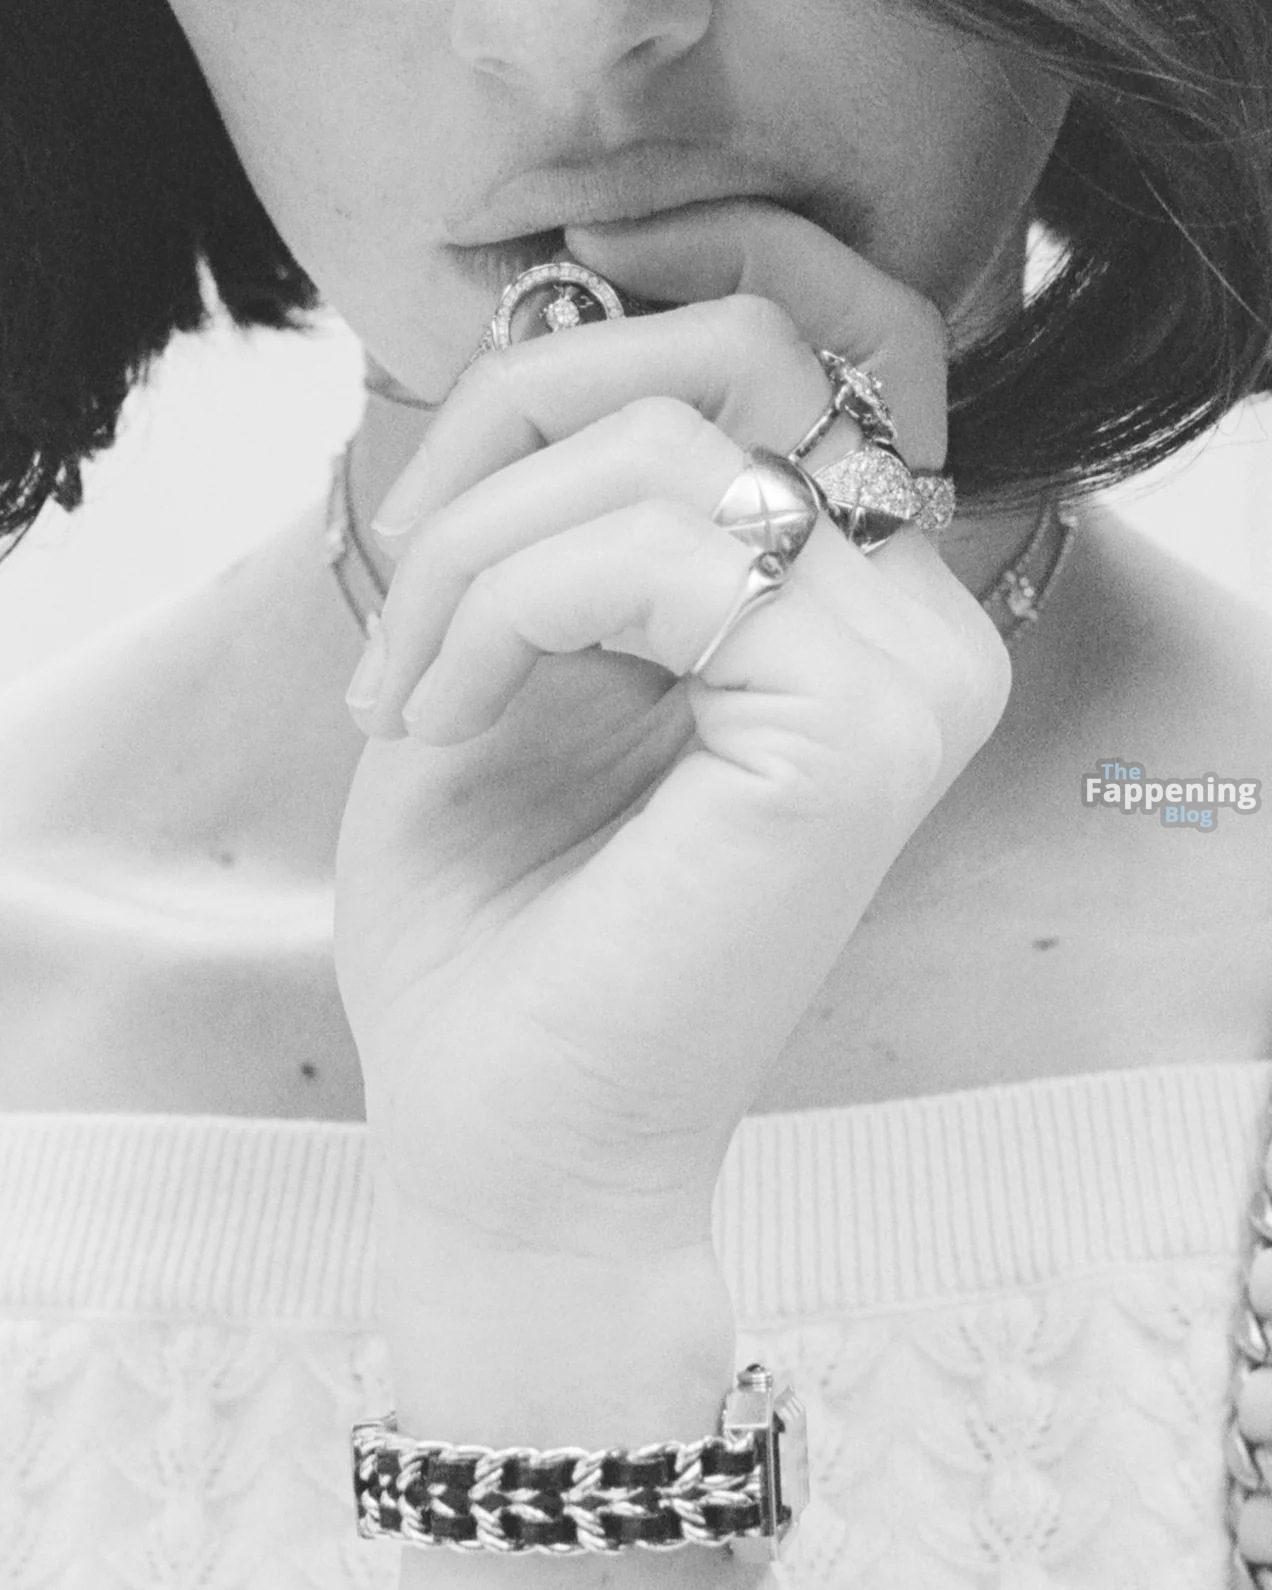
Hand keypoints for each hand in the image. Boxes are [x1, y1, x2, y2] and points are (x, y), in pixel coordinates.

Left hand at [334, 202, 1010, 1263]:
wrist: (515, 1135)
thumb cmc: (502, 920)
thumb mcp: (513, 646)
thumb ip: (568, 485)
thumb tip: (554, 313)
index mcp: (857, 610)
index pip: (770, 357)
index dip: (598, 347)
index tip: (457, 484)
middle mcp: (921, 627)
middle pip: (740, 351)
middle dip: (514, 423)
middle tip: (407, 581)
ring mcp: (910, 673)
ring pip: (663, 446)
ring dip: (474, 547)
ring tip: (409, 690)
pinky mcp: (855, 727)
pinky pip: (647, 553)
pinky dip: (500, 607)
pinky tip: (442, 719)